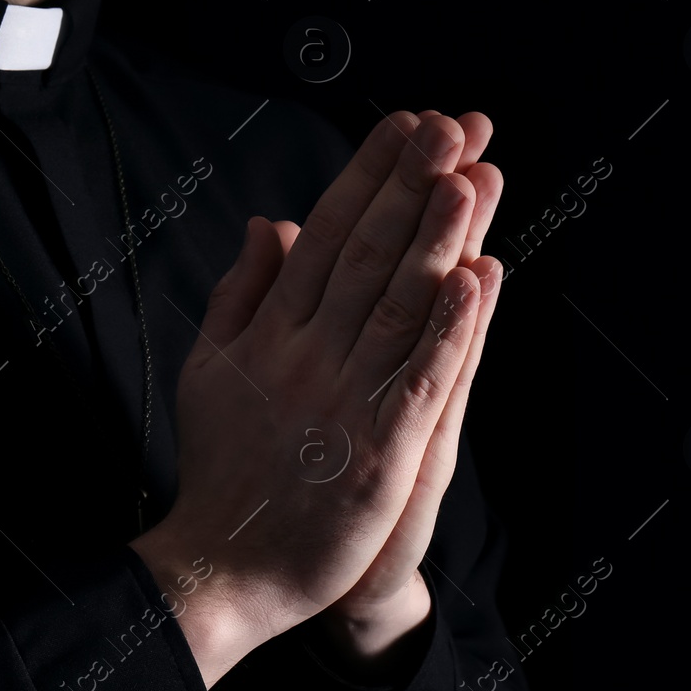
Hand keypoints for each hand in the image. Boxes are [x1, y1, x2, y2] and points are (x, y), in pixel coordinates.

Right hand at [131, 111, 504, 687]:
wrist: (224, 566)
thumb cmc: (223, 467)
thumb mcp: (212, 368)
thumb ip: (241, 293)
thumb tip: (267, 222)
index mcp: (269, 331)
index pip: (325, 235)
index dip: (367, 176)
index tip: (404, 125)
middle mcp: (305, 355)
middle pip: (367, 255)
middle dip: (410, 185)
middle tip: (452, 125)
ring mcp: (342, 401)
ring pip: (399, 306)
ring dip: (439, 239)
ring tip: (472, 177)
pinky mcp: (380, 454)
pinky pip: (421, 381)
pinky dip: (452, 331)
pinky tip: (478, 282)